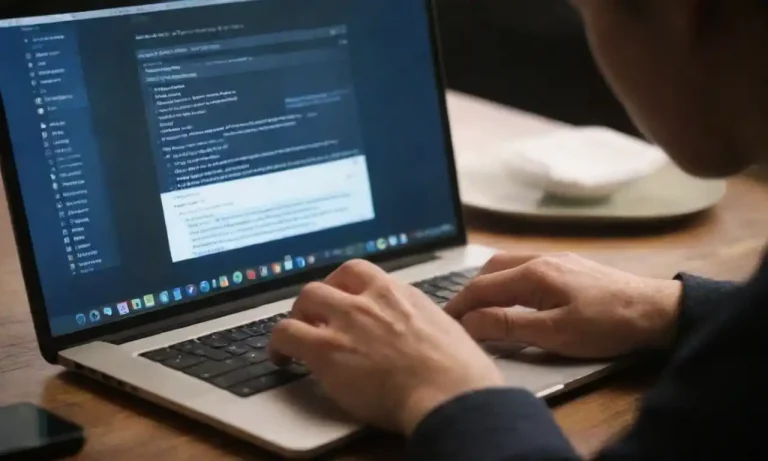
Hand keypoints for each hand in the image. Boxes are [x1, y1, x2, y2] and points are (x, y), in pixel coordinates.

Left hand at [268, 260, 502, 434]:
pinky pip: (285, 333)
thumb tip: (426, 336)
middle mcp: (371, 299)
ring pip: (305, 298)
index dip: (346, 285)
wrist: (450, 395)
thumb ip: (425, 325)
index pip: (362, 272)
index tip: (343, 297)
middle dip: (320, 297)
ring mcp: (347, 320)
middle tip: (316, 315)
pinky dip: (277, 344)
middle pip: (331, 280)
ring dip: (298, 315)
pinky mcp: (326, 349)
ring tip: (296, 334)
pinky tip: (280, 359)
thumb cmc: (461, 375)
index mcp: (401, 294)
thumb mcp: (449, 332)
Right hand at [445, 253, 682, 358]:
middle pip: (491, 269)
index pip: (482, 287)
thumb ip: (509, 325)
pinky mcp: (571, 265)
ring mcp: (557, 258)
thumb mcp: (554, 332)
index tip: (444, 322)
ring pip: (508, 264)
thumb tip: (469, 322)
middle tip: (459, 315)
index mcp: (533, 273)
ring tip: (481, 306)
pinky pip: (526, 265)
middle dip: (470, 290)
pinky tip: (514, 295)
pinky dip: (508, 279)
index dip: (459, 305)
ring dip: (489, 283)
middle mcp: (541, 257)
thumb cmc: (606, 324)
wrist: (657, 310)